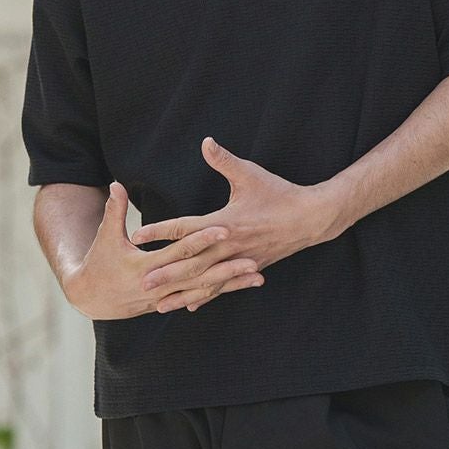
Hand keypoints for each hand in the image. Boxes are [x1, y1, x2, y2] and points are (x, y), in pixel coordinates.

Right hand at [62, 182, 264, 319]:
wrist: (91, 297)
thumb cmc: (98, 263)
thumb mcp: (105, 236)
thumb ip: (115, 210)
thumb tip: (116, 183)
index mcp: (145, 266)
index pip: (179, 250)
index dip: (202, 239)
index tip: (225, 228)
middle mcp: (160, 286)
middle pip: (199, 274)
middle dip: (226, 267)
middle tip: (252, 257)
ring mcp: (166, 297)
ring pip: (205, 290)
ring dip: (231, 283)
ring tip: (258, 274)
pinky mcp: (172, 301)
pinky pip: (201, 296)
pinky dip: (223, 291)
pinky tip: (244, 285)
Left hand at [129, 137, 340, 310]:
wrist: (312, 218)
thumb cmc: (279, 193)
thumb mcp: (251, 174)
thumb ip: (224, 160)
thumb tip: (206, 142)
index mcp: (226, 222)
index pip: (186, 228)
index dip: (160, 230)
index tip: (137, 235)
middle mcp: (230, 246)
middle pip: (192, 263)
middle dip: (167, 274)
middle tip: (142, 282)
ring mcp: (240, 261)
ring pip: (206, 281)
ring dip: (183, 293)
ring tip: (160, 305)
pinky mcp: (248, 269)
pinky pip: (223, 286)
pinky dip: (206, 296)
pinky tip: (190, 305)